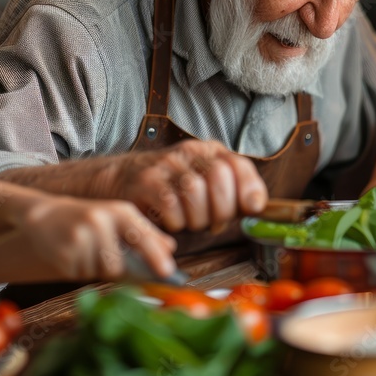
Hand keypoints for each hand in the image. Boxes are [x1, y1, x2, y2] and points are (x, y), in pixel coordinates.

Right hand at [23, 195, 177, 280]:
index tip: (167, 273)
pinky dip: (78, 269)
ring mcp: (81, 236)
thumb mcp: (117, 218)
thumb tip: (171, 248)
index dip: (156, 256)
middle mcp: (101, 221)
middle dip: (115, 268)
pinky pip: (80, 275)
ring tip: (85, 250)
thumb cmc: (88, 219)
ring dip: (94, 268)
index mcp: (119, 211)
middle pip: (119, 265)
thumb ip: (144, 233)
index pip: (142, 237)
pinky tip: (72, 253)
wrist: (44, 215)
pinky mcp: (64, 252)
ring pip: (99, 272)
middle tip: (103, 256)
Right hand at [94, 140, 268, 232]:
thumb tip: (257, 207)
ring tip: (189, 222)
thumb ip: (231, 194)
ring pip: (195, 192)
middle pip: (219, 177)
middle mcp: (189, 152)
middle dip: (221, 210)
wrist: (118, 179)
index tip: (251, 208)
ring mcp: (166, 164)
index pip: (239, 165)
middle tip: (212, 223)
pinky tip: (170, 221)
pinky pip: (171, 205)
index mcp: (208, 151)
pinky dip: (176, 222)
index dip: (250, 188)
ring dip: (197, 218)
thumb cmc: (168, 189)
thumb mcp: (202, 184)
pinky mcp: (145, 181)